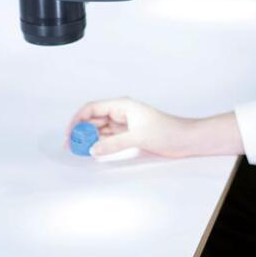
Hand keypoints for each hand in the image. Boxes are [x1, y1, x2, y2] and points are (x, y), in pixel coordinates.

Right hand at [69, 98, 243, 158]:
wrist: (185, 139)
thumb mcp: (138, 137)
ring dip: (89, 139)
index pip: (92, 108)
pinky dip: (99, 144)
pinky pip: (108, 138)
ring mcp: (124, 124)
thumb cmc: (167, 131)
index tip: (69, 134)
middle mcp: (121, 112)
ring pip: (99, 130)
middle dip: (81, 131)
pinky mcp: (128, 135)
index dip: (77, 120)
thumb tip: (92, 149)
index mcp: (122, 105)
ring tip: (79, 150)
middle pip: (93, 119)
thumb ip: (113, 144)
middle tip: (71, 146)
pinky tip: (93, 151)